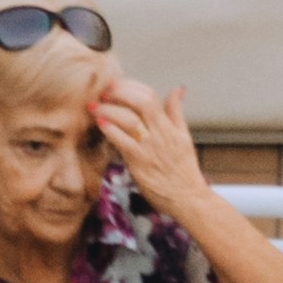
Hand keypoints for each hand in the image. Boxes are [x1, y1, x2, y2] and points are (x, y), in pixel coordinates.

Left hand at [88, 74, 205, 214]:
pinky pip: (122, 141)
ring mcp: (149, 147)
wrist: (188, 197)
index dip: (130, 86)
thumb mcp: (184, 136)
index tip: (115, 85)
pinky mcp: (139, 162)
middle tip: (102, 92)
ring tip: (94, 107)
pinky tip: (100, 124)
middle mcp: (160, 133)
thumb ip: (176, 112)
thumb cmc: (184, 169)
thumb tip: (178, 88)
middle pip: (139, 102)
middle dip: (118, 92)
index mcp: (170, 125)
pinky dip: (110, 129)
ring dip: (108, 109)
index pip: (150, 95)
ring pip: (129, 119)